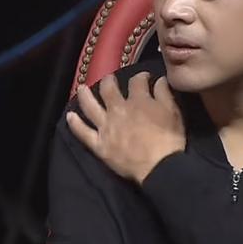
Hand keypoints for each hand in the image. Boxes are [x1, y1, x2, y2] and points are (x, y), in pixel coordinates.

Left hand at [66, 72, 185, 184]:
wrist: (159, 166)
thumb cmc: (169, 139)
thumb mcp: (173, 112)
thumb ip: (164, 93)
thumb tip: (159, 79)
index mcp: (138, 101)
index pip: (136, 81)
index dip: (140, 76)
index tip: (144, 77)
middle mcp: (118, 110)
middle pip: (108, 89)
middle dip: (108, 80)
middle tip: (109, 78)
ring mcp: (106, 127)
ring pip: (90, 106)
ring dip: (85, 96)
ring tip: (82, 88)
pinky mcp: (99, 145)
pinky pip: (83, 133)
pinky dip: (75, 124)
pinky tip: (69, 116)